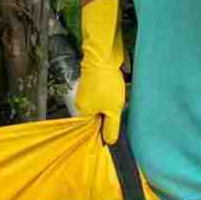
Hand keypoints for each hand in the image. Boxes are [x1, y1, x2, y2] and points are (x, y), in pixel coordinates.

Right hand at [75, 0, 124, 144]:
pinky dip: (109, 99)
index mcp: (82, 113)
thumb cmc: (106, 85)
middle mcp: (80, 104)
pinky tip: (118, 95)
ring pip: (98, 107)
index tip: (113, 137)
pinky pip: (101, 97)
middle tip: (119, 120)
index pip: (90, 131)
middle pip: (94, 119)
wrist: (102, 57)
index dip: (101, 135)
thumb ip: (111, 128)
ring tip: (120, 105)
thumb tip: (109, 142)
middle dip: (107, 121)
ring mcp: (85, 93)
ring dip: (109, 109)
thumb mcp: (113, 110)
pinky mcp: (92, 84)